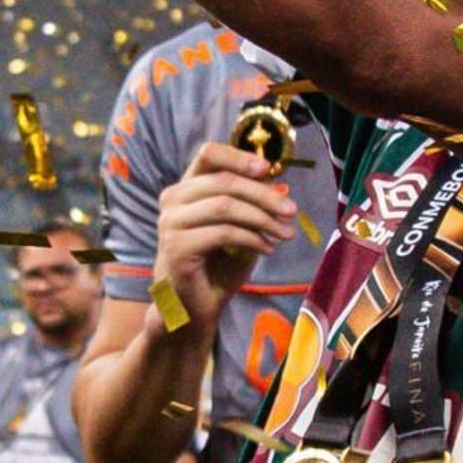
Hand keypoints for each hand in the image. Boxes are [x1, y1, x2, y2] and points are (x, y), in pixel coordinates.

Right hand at [154, 141, 296, 334]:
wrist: (194, 307)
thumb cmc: (217, 266)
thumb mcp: (242, 229)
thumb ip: (254, 206)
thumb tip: (282, 187)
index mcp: (186, 188)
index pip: (208, 154)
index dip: (239, 156)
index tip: (269, 169)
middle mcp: (172, 200)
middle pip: (224, 181)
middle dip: (264, 195)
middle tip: (291, 211)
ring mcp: (170, 223)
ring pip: (225, 205)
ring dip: (262, 218)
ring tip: (285, 234)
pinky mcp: (176, 247)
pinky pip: (223, 233)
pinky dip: (252, 239)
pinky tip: (267, 249)